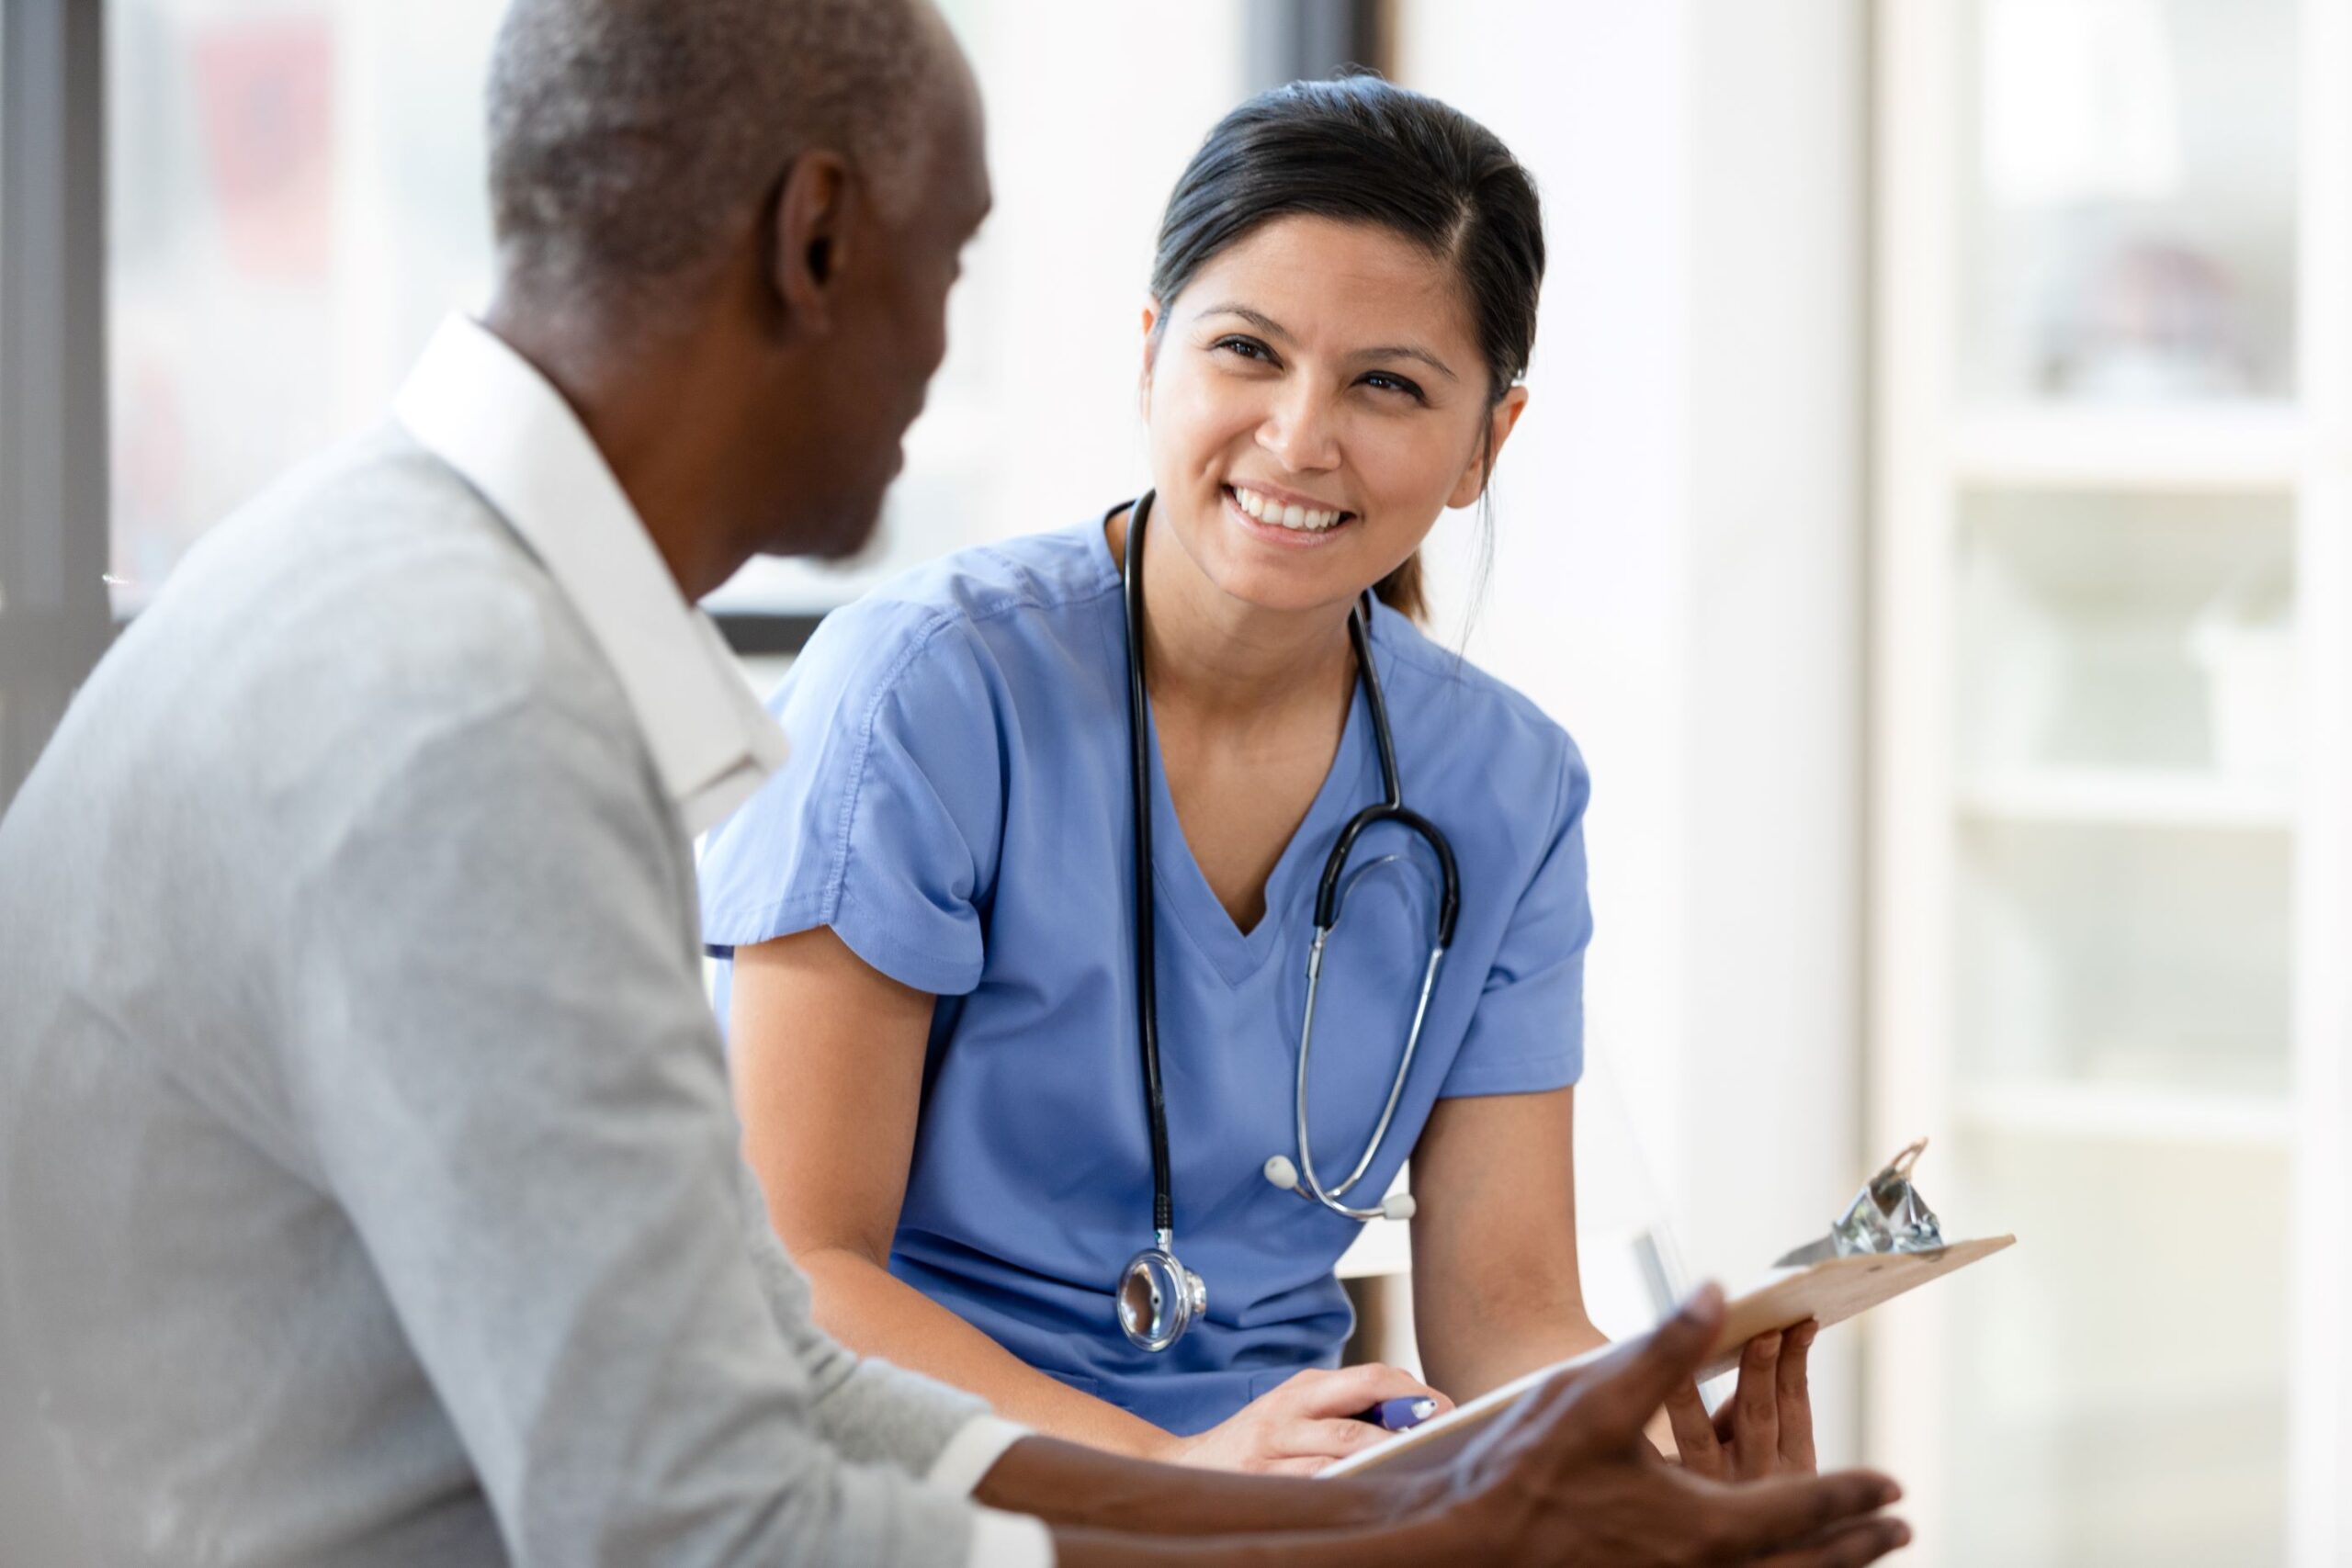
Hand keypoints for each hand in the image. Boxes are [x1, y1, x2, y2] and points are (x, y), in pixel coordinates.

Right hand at [1161, 1363, 1452, 1475]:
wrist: (1184, 1468)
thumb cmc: (1257, 1445)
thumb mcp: (1295, 1415)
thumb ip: (1342, 1413)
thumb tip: (1414, 1421)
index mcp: (1304, 1388)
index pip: (1371, 1376)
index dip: (1414, 1391)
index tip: (1448, 1411)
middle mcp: (1290, 1409)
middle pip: (1362, 1404)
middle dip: (1411, 1421)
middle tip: (1448, 1438)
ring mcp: (1275, 1444)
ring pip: (1344, 1445)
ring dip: (1387, 1454)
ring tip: (1423, 1465)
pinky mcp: (1263, 1479)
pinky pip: (1316, 1481)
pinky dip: (1350, 1483)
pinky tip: (1375, 1492)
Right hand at [1441, 1286, 1906, 1565]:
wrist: (1467, 1545)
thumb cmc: (1526, 1472)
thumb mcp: (1597, 1396)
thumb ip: (1665, 1347)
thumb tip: (1716, 1295)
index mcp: (1705, 1525)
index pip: (1802, 1503)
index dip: (1852, 1492)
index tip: (1895, 1485)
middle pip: (1804, 1564)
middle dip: (1856, 1545)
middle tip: (1899, 1530)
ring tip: (1852, 1560)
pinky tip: (1761, 1566)